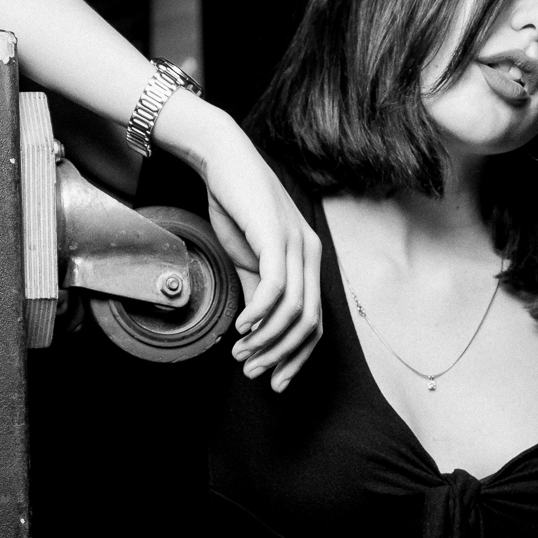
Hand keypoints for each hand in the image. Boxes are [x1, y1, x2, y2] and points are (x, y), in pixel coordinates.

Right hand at [192, 113, 322, 390]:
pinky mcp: (276, 237)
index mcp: (309, 261)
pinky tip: (243, 326)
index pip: (314, 322)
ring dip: (267, 340)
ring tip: (242, 353)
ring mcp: (297, 244)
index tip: (275, 379)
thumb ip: (257, 289)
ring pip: (294, 310)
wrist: (222, 159)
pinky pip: (276, 287)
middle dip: (282, 356)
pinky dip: (260, 314)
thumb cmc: (235, 206)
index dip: (296, 356)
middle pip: (309, 323)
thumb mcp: (249, 257)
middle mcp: (311, 254)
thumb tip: (257, 326)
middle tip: (254, 373)